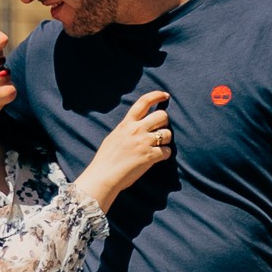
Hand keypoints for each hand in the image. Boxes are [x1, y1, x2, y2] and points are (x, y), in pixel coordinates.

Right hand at [76, 90, 172, 208]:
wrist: (103, 175)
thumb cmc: (106, 158)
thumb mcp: (114, 136)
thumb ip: (126, 128)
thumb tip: (137, 124)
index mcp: (127, 123)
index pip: (144, 102)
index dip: (157, 95)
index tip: (165, 95)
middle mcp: (137, 130)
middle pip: (162, 116)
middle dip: (165, 122)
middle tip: (161, 129)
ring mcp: (144, 143)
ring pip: (168, 133)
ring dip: (166, 140)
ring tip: (159, 146)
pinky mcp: (150, 156)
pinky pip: (168, 151)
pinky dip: (165, 155)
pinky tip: (158, 158)